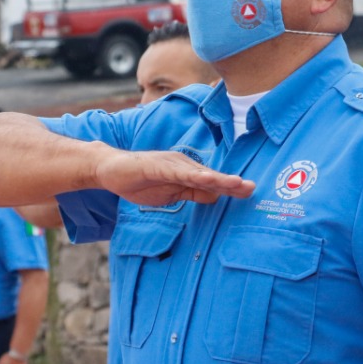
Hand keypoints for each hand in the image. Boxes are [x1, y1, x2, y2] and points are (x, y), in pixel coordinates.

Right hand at [96, 150, 254, 207]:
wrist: (111, 170)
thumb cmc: (141, 181)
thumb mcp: (172, 193)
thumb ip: (193, 194)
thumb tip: (215, 198)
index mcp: (187, 173)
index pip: (212, 182)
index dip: (230, 187)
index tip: (249, 192)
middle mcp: (182, 165)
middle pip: (210, 175)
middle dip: (230, 182)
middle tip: (251, 187)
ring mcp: (170, 164)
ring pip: (197, 173)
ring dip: (216, 178)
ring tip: (234, 182)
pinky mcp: (156, 167)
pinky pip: (176, 172)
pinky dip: (191, 175)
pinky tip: (204, 179)